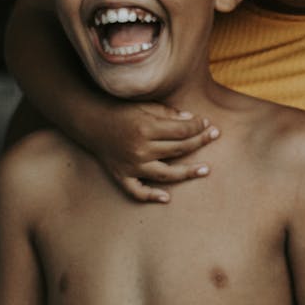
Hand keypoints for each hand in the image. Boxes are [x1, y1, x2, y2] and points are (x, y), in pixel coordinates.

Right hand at [97, 103, 219, 202]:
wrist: (90, 122)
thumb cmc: (120, 111)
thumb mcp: (144, 106)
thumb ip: (168, 114)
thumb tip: (192, 120)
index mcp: (146, 128)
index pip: (181, 130)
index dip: (197, 126)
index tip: (208, 124)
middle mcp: (140, 149)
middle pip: (178, 149)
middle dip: (200, 142)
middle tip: (214, 136)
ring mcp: (131, 165)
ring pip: (166, 174)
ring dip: (188, 172)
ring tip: (206, 169)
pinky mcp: (121, 175)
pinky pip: (137, 191)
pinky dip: (151, 196)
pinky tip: (167, 198)